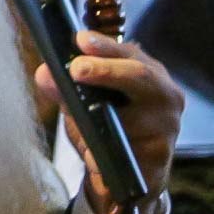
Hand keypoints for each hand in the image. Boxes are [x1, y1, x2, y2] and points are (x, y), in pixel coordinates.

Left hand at [37, 31, 182, 213]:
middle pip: (139, 75)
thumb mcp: (82, 105)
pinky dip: (107, 153)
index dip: (104, 45)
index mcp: (147, 71)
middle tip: (76, 69)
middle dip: (106, 70)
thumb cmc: (109, 128)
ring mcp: (168, 125)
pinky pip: (131, 151)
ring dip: (102, 121)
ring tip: (80, 123)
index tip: (80, 40)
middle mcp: (164, 93)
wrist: (129, 173)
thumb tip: (45, 73)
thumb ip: (64, 88)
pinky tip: (93, 156)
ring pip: (132, 117)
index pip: (126, 52)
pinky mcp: (162, 155)